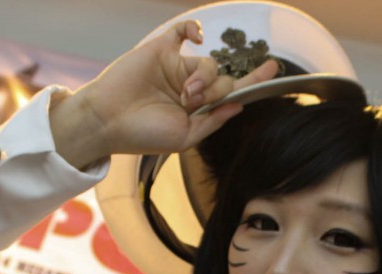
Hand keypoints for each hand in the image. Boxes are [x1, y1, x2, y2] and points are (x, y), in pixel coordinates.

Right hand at [51, 20, 278, 168]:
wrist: (108, 122)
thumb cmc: (143, 135)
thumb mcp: (185, 137)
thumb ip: (213, 121)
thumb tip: (239, 105)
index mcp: (197, 109)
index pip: (232, 92)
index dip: (254, 80)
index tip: (274, 68)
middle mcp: (190, 86)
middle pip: (223, 79)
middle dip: (214, 92)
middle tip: (191, 102)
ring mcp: (176, 67)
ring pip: (209, 62)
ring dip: (203, 79)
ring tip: (183, 94)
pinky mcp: (161, 49)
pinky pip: (184, 30)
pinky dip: (194, 29)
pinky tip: (197, 37)